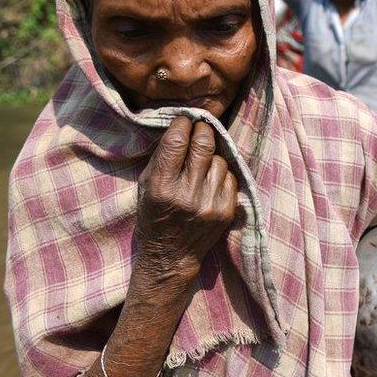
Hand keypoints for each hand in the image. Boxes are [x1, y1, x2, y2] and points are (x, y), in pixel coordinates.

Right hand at [135, 116, 238, 281]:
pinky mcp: (226, 211)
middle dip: (203, 129)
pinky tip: (211, 180)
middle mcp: (187, 194)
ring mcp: (210, 204)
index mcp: (162, 186)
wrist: (170, 257)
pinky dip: (221, 173)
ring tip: (202, 162)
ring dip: (212, 155)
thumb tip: (182, 127)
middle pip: (204, 144)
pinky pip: (230, 177)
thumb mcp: (146, 186)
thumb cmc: (154, 216)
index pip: (177, 141)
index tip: (185, 119)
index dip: (184, 123)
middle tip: (201, 127)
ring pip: (219, 159)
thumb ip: (162, 157)